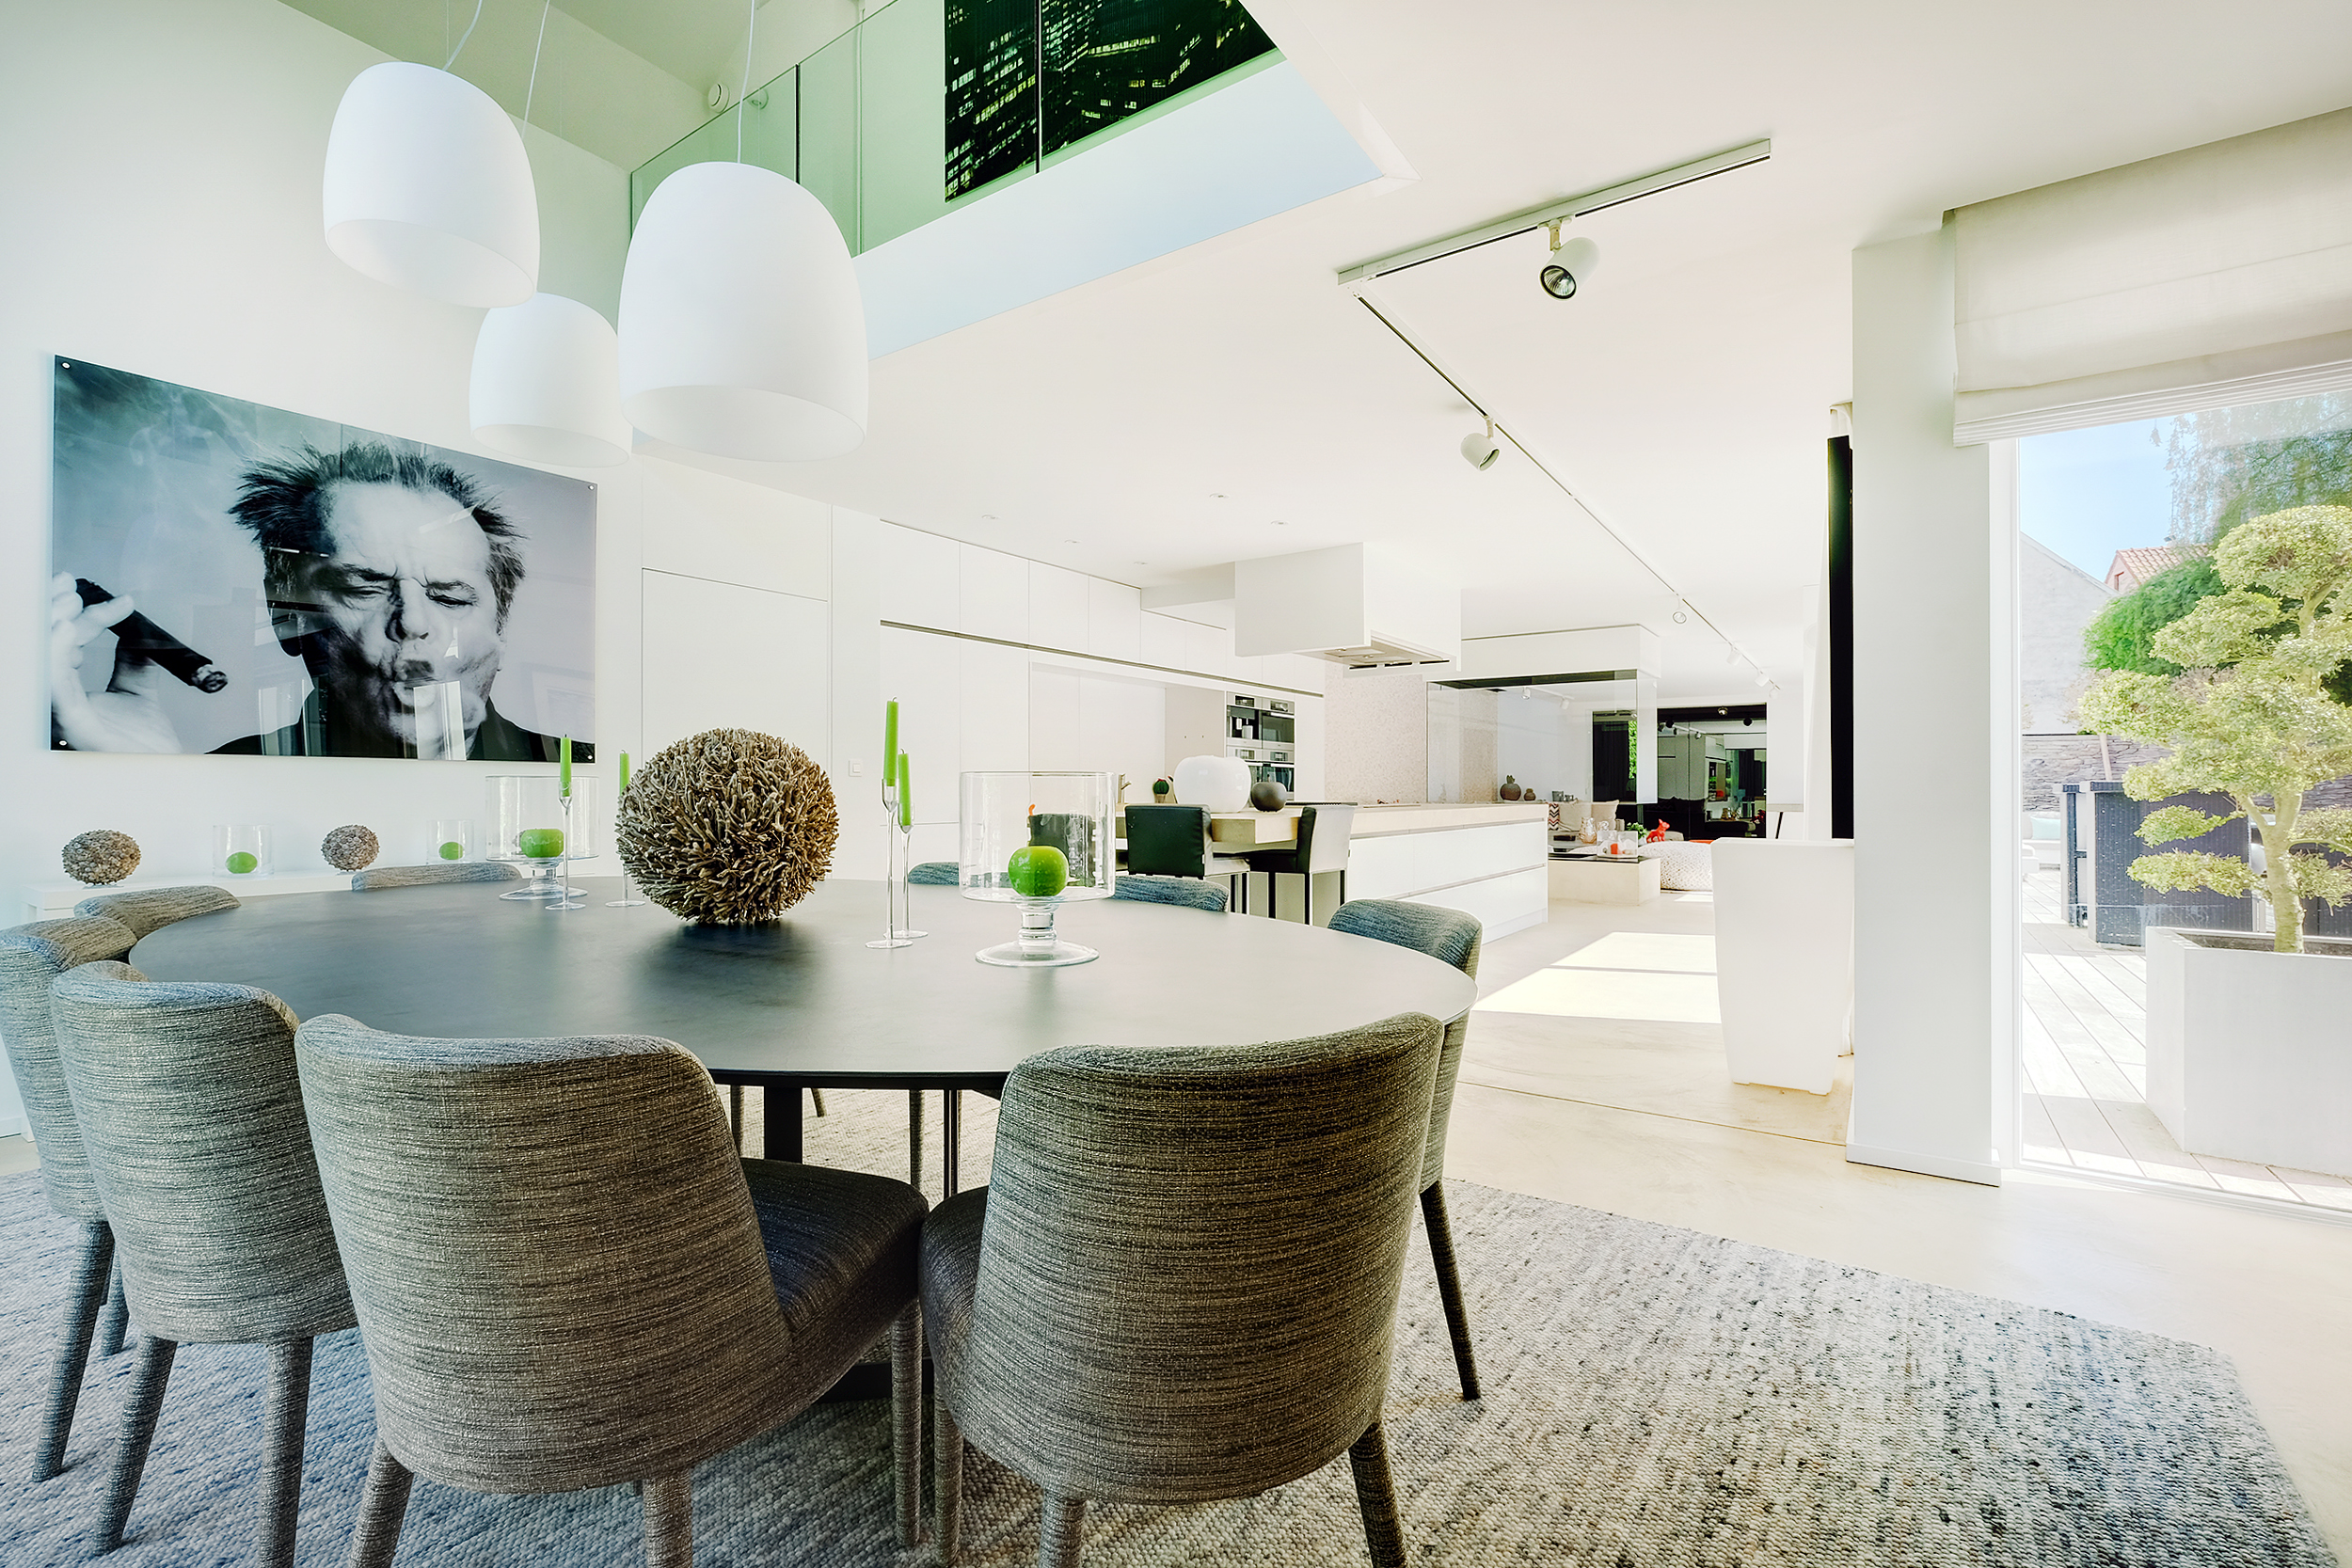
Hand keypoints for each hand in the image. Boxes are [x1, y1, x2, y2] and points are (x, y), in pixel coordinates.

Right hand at [49, 573, 182, 752]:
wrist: (168, 774)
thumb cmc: (145, 745)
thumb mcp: (137, 692)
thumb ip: (132, 662)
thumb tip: (136, 633)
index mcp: (66, 692)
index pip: (62, 643)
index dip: (77, 614)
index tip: (106, 597)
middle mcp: (56, 702)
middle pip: (42, 646)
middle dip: (49, 610)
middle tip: (70, 584)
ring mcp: (61, 714)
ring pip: (39, 661)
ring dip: (49, 625)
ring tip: (66, 601)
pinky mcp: (74, 726)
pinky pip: (55, 687)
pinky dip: (55, 655)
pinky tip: (65, 630)